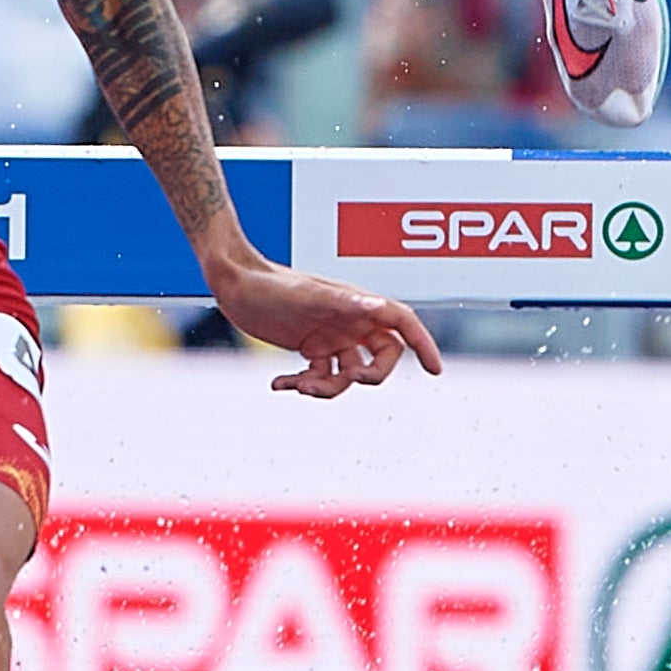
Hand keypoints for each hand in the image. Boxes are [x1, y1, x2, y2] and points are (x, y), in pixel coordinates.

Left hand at [205, 250, 444, 398]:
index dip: (423, 344)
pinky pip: (319, 376)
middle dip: (369, 377)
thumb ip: (345, 303)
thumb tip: (379, 307)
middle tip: (347, 381)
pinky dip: (302, 385)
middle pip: (382, 357)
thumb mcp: (310, 296)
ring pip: (348, 374)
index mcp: (358, 304)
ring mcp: (330, 335)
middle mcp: (349, 321)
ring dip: (328, 388)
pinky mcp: (308, 347)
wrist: (235, 283)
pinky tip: (278, 383)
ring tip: (298, 386)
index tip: (435, 370)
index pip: (403, 324)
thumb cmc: (273, 285)